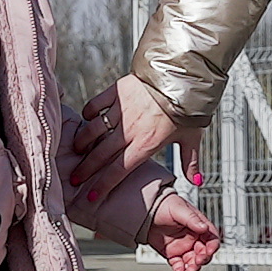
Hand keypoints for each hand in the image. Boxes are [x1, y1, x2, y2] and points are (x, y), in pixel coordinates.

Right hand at [71, 76, 183, 203]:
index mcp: (147, 143)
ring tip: (76, 151)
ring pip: (94, 130)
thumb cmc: (189, 106)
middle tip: (75, 178)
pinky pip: (97, 104)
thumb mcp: (192, 136)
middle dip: (86, 169)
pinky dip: (89, 113)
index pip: (120, 170)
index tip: (93, 196)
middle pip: (102, 154)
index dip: (104, 185)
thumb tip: (196, 180)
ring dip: (83, 142)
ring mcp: (122, 109)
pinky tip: (86, 119)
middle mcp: (131, 129)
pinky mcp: (118, 91)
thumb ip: (190, 160)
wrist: (184, 75)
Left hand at [144, 188, 221, 270]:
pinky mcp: (172, 254)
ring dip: (193, 267)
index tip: (209, 251)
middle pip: (204, 252)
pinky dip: (180, 270)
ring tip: (189, 270)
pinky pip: (179, 265)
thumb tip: (203, 227)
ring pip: (193, 261)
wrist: (145, 212)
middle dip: (203, 259)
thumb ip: (192, 219)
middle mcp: (193, 238)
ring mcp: (183, 247)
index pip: (212, 237)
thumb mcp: (179, 209)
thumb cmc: (164, 205)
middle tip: (197, 261)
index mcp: (198, 225)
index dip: (213, 245)